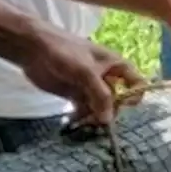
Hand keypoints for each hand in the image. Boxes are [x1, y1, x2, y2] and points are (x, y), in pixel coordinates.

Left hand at [20, 23, 145, 123]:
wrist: (34, 48)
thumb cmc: (65, 52)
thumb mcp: (86, 71)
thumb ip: (100, 94)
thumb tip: (108, 120)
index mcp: (116, 66)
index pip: (137, 83)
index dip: (133, 96)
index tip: (122, 107)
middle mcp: (106, 78)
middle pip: (118, 101)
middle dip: (110, 112)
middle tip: (97, 120)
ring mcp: (90, 88)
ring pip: (101, 108)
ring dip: (95, 118)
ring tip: (83, 123)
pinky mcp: (76, 95)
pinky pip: (85, 111)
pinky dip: (82, 118)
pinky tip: (73, 121)